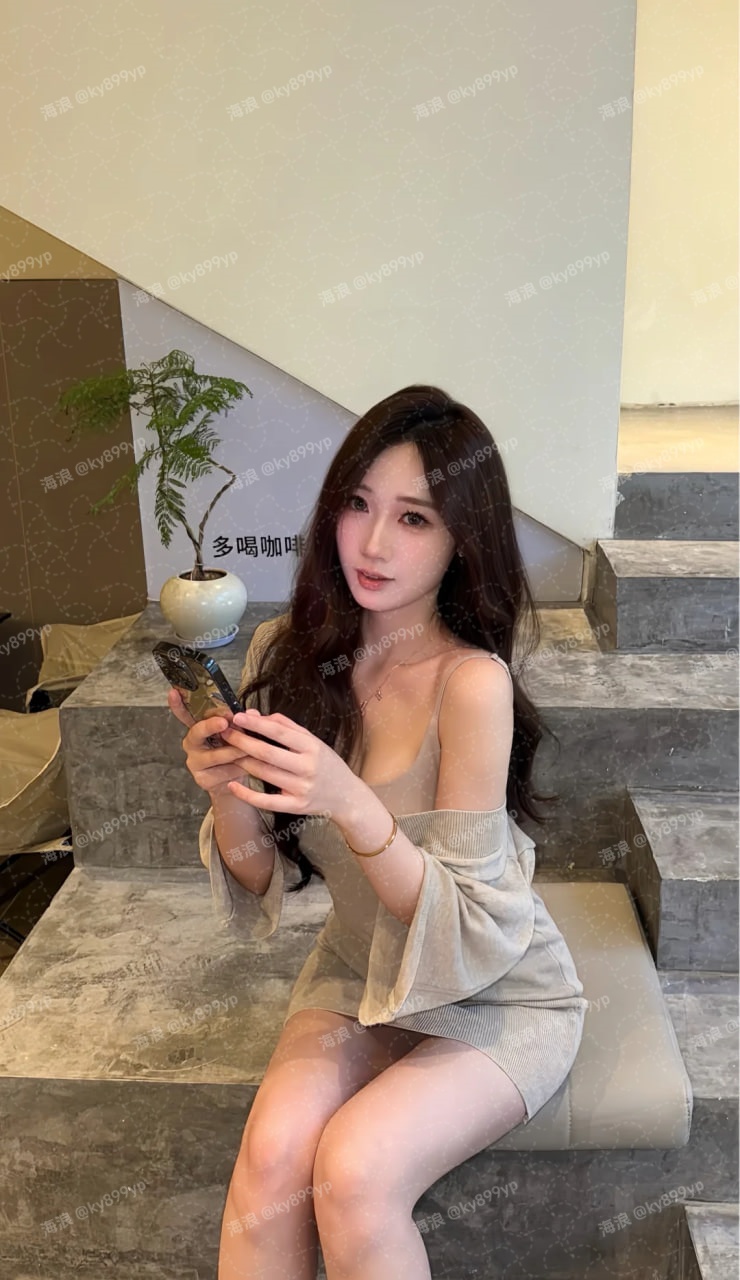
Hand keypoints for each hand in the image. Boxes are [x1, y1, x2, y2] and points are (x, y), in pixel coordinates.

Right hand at [166, 687, 258, 797]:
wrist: (234, 781)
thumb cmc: (234, 752)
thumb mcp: (239, 734)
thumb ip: (244, 723)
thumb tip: (252, 713)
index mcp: (199, 728)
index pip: (185, 714)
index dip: (178, 704)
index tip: (174, 692)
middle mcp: (192, 743)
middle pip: (196, 732)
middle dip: (210, 726)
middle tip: (224, 722)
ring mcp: (195, 762)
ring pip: (214, 755)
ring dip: (233, 751)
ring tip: (248, 749)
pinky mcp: (203, 779)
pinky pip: (223, 771)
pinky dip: (238, 768)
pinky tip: (248, 766)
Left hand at [220, 708, 359, 820]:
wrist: (346, 796)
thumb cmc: (326, 764)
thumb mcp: (312, 741)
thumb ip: (285, 726)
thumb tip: (256, 715)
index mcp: (312, 747)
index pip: (279, 732)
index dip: (256, 724)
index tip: (238, 717)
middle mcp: (307, 768)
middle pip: (267, 753)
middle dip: (242, 741)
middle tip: (225, 733)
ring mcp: (301, 789)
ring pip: (264, 773)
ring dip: (242, 761)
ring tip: (228, 752)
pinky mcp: (295, 807)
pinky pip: (266, 801)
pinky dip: (246, 794)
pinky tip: (232, 785)